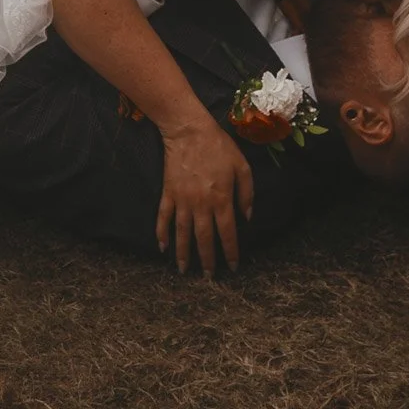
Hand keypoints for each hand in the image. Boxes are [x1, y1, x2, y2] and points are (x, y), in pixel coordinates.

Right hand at [157, 115, 253, 276]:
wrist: (189, 131)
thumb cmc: (219, 147)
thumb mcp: (242, 166)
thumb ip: (247, 193)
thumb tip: (247, 217)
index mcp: (222, 199)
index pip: (227, 233)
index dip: (230, 252)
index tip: (233, 266)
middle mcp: (201, 205)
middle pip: (204, 239)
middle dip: (207, 260)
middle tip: (209, 277)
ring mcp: (182, 201)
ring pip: (182, 233)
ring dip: (183, 254)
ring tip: (184, 271)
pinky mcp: (168, 193)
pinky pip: (163, 218)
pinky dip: (161, 233)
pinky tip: (162, 247)